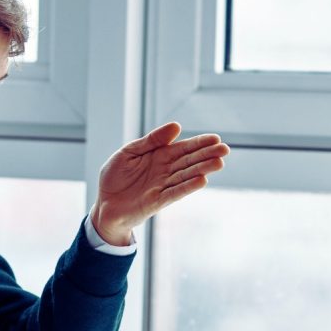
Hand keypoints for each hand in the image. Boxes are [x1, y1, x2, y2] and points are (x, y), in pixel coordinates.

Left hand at [91, 122, 229, 244]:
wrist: (104, 203)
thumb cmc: (115, 177)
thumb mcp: (129, 152)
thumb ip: (151, 140)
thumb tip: (177, 126)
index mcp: (159, 156)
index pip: (183, 148)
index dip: (199, 143)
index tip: (216, 139)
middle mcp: (165, 171)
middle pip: (189, 161)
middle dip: (207, 155)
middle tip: (225, 150)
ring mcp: (163, 186)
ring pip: (186, 176)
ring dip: (202, 169)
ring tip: (219, 163)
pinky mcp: (157, 201)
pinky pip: (175, 192)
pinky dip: (187, 187)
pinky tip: (202, 180)